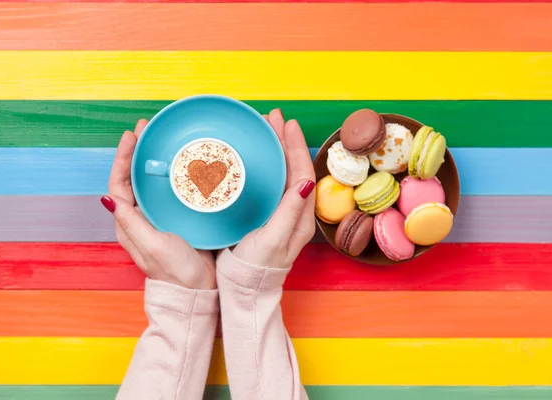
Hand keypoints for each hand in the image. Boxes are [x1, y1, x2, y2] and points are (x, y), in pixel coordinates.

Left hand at [102, 119, 215, 289]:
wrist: (197, 291)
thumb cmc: (175, 272)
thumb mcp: (152, 245)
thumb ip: (131, 222)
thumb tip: (107, 197)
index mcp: (129, 223)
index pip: (119, 184)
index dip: (122, 158)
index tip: (131, 136)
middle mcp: (140, 218)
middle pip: (133, 178)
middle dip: (137, 152)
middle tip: (146, 128)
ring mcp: (158, 217)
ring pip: (151, 182)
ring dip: (154, 159)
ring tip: (160, 138)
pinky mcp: (176, 218)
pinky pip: (170, 190)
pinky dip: (173, 173)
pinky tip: (183, 162)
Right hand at [230, 109, 315, 268]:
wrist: (245, 290)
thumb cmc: (256, 268)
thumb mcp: (273, 239)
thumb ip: (289, 211)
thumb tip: (305, 182)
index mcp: (300, 216)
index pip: (303, 173)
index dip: (296, 147)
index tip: (287, 125)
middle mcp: (295, 211)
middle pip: (294, 168)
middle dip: (286, 141)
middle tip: (274, 118)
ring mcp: (282, 213)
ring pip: (284, 173)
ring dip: (277, 149)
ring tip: (267, 129)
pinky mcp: (268, 215)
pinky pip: (272, 182)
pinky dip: (267, 164)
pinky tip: (258, 157)